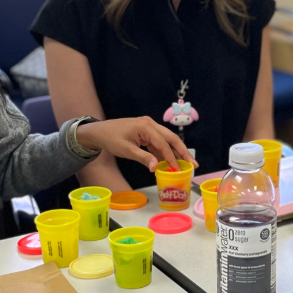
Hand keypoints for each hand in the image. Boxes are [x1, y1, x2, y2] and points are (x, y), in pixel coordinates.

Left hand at [75, 117, 196, 171]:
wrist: (99, 132)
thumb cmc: (111, 139)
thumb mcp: (126, 150)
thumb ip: (143, 158)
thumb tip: (156, 168)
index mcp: (146, 126)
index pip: (163, 142)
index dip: (171, 156)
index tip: (177, 168)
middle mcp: (150, 124)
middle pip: (171, 138)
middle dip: (182, 151)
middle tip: (193, 164)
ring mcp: (149, 127)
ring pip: (167, 140)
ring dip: (176, 152)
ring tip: (187, 164)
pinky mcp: (146, 132)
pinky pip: (159, 142)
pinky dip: (165, 151)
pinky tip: (171, 161)